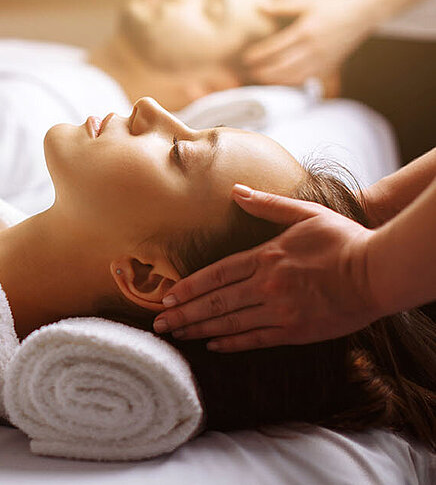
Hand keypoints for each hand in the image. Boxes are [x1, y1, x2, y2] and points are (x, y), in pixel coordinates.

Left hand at [153, 184, 377, 351]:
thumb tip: (236, 190)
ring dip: (199, 329)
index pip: (215, 274)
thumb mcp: (304, 213)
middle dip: (183, 314)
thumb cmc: (343, 239)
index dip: (188, 287)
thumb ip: (267, 205)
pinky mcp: (296, 330)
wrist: (378, 272)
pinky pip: (256, 339)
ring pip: (229, 323)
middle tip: (159, 324)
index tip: (166, 297)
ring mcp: (280, 310)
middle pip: (215, 302)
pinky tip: (212, 346)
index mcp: (265, 257)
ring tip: (177, 335)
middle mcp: (267, 285)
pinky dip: (231, 343)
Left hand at [242, 0, 372, 84]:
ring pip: (294, 76)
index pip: (276, 47)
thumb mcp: (307, 2)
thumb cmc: (334, 5)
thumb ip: (281, 6)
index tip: (246, 58)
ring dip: (276, 80)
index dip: (259, 55)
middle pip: (283, 66)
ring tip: (261, 78)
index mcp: (306, 31)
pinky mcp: (330, 66)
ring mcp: (323, 59)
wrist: (363, 14)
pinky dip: (292, 82)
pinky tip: (281, 81)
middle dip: (264, 72)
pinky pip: (308, 79)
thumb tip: (258, 5)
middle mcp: (313, 48)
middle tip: (249, 72)